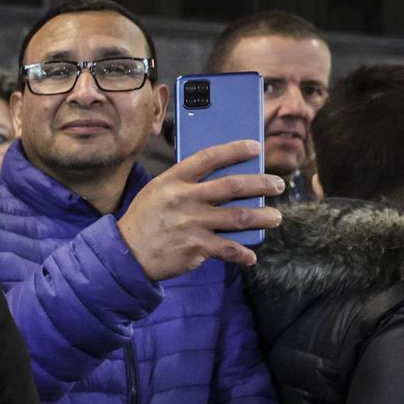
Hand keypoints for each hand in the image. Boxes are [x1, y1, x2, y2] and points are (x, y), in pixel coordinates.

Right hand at [116, 142, 284, 279]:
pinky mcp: (196, 247)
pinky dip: (243, 254)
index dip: (235, 150)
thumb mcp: (156, 193)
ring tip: (275, 217)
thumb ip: (184, 184)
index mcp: (172, 181)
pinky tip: (251, 255)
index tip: (256, 147)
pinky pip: (229, 249)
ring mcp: (191, 223)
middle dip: (262, 184)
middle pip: (233, 186)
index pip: (209, 158)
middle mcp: (184, 199)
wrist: (126, 254)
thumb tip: (222, 180)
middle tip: (277, 185)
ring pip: (239, 217)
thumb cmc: (145, 220)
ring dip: (263, 217)